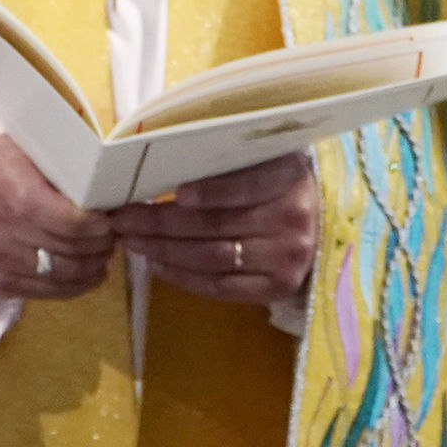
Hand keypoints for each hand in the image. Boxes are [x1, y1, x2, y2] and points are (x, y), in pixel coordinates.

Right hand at [0, 133, 116, 302]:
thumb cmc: (4, 163)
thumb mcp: (30, 148)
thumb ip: (67, 168)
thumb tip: (113, 197)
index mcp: (5, 183)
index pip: (59, 218)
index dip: (90, 225)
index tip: (107, 220)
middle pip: (64, 247)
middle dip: (99, 244)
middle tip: (111, 235)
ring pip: (61, 274)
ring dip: (92, 265)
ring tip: (102, 251)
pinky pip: (48, 292)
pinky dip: (76, 285)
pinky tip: (89, 271)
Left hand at [115, 154, 318, 306]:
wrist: (322, 225)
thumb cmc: (278, 184)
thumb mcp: (265, 159)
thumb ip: (227, 160)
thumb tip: (161, 161)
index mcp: (289, 176)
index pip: (248, 185)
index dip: (212, 191)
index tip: (176, 193)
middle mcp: (293, 218)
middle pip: (217, 224)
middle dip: (162, 223)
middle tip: (124, 219)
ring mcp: (286, 256)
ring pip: (213, 257)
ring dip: (165, 251)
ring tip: (133, 242)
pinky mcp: (276, 286)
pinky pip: (221, 287)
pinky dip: (183, 278)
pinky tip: (157, 265)